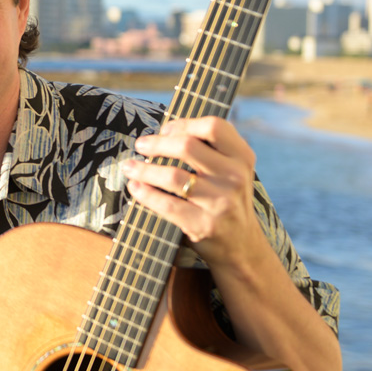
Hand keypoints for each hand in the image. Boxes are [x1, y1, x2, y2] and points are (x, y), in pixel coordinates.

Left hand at [121, 116, 258, 267]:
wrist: (242, 246)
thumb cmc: (227, 199)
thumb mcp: (231, 170)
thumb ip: (210, 149)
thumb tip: (166, 131)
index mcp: (241, 157)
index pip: (214, 126)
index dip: (184, 124)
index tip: (165, 130)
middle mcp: (234, 176)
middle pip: (188, 146)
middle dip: (157, 143)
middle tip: (141, 145)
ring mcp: (220, 202)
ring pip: (172, 176)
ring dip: (144, 169)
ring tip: (129, 167)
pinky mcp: (204, 224)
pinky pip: (167, 204)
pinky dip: (145, 194)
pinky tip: (135, 187)